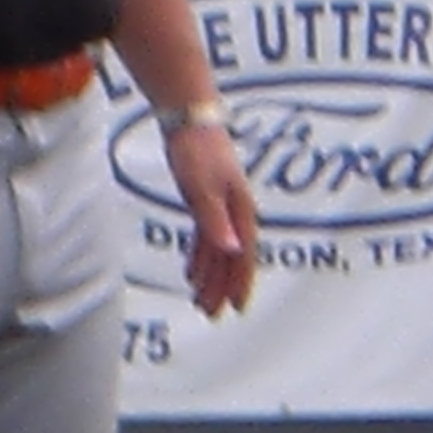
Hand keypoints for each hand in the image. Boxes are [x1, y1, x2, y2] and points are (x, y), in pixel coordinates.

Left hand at [164, 119, 256, 317]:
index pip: (244, 256)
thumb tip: (233, 252)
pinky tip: (192, 272)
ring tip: (199, 299)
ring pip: (218, 250)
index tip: (236, 308)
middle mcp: (235, 212)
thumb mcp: (202, 189)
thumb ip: (215, 222)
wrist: (189, 118)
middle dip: (222, 287)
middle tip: (210, 313)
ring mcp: (221, 206)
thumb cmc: (197, 150)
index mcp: (241, 211)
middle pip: (231, 258)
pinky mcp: (206, 200)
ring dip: (210, 276)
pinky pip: (206, 237)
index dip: (241, 283)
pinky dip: (200, 256)